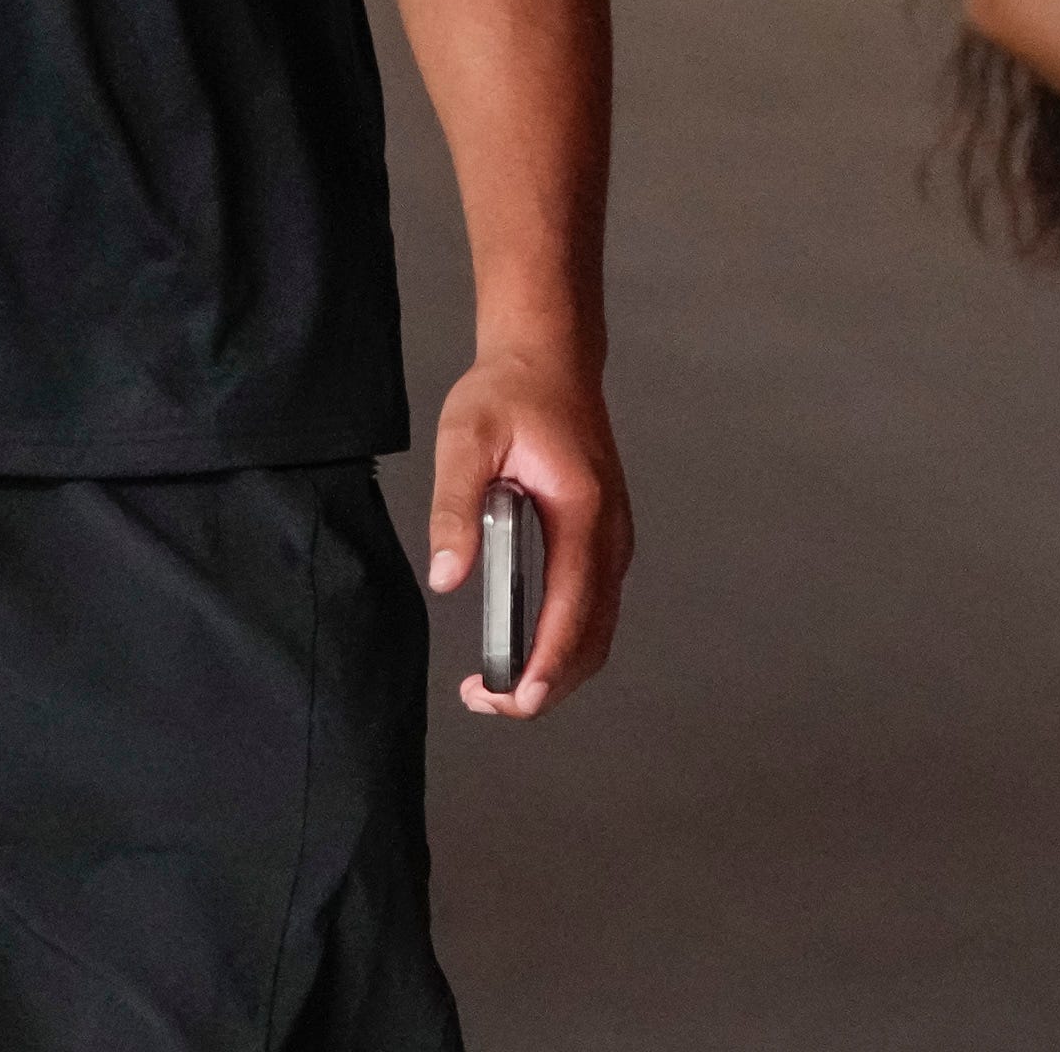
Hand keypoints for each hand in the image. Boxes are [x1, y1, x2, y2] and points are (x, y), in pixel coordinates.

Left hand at [423, 345, 630, 716]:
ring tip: (497, 688)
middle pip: (593, 636)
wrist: (549, 358)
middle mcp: (609, 535)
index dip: (546, 662)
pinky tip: (523, 651)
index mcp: (582, 512)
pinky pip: (593, 610)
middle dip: (547, 683)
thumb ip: (455, 506)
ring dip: (556, 669)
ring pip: (597, 630)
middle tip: (488, 701)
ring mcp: (612, 540)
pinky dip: (565, 644)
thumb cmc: (510, 393)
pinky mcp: (602, 540)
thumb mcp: (464, 439)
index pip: (571, 609)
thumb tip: (447, 576)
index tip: (517, 698)